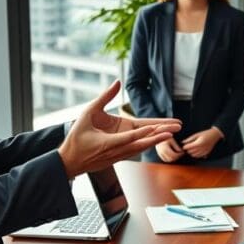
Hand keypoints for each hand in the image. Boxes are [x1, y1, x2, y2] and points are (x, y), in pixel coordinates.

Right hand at [58, 80, 180, 177]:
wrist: (69, 161)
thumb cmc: (76, 137)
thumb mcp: (87, 113)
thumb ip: (104, 97)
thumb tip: (117, 82)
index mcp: (108, 142)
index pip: (132, 136)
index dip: (147, 132)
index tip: (160, 127)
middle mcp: (116, 151)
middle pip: (142, 144)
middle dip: (159, 136)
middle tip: (174, 131)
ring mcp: (117, 157)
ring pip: (140, 149)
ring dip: (155, 141)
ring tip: (170, 135)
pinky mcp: (117, 159)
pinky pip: (135, 151)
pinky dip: (145, 145)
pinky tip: (155, 141)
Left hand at [182, 127, 222, 158]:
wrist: (215, 135)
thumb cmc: (205, 133)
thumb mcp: (196, 134)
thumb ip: (189, 139)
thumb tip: (182, 142)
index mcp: (199, 143)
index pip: (188, 147)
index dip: (185, 146)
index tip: (184, 145)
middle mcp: (202, 148)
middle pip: (190, 152)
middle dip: (188, 149)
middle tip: (188, 146)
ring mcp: (204, 151)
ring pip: (194, 155)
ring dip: (191, 152)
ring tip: (192, 148)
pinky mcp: (206, 153)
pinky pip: (198, 156)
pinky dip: (196, 155)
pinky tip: (196, 150)